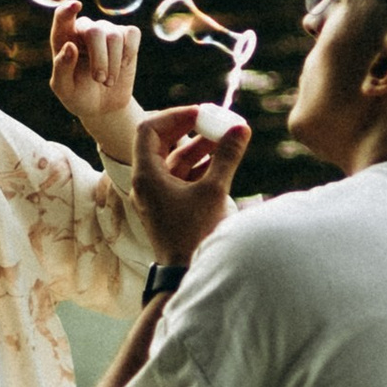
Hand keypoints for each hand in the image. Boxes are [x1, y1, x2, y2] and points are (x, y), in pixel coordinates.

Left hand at [49, 0, 139, 159]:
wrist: (103, 106)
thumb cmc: (78, 96)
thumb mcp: (64, 89)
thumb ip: (62, 68)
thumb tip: (70, 46)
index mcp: (63, 39)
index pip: (62, 18)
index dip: (68, 11)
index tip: (75, 6)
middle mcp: (84, 30)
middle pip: (95, 31)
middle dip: (100, 58)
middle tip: (99, 79)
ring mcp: (106, 31)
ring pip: (114, 36)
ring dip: (113, 64)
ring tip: (108, 82)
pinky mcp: (126, 36)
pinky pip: (132, 34)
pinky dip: (130, 52)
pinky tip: (124, 65)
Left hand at [132, 98, 249, 267]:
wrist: (185, 273)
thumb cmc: (194, 234)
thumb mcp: (214, 190)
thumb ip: (226, 156)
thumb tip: (240, 128)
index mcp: (146, 175)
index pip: (149, 129)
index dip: (175, 116)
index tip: (201, 113)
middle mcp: (146, 182)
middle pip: (161, 141)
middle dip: (190, 129)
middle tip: (215, 120)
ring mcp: (156, 194)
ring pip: (174, 159)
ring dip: (199, 147)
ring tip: (225, 137)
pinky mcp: (169, 205)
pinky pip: (181, 175)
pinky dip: (199, 164)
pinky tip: (221, 158)